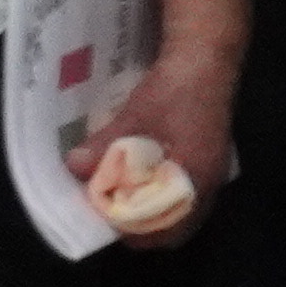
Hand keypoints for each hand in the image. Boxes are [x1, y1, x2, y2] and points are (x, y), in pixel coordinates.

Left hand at [74, 47, 238, 243]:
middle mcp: (209, 182)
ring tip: (119, 197)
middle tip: (109, 211)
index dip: (133, 231)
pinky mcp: (207, 159)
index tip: (104, 217)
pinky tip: (139, 178)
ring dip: (151, 213)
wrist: (207, 55)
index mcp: (195, 177)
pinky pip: (183, 195)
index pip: (167, 230)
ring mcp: (211, 171)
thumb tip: (74, 166)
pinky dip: (160, 197)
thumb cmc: (176, 88)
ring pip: (181, 213)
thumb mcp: (135, 114)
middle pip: (176, 229)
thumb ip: (106, 145)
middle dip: (142, 228)